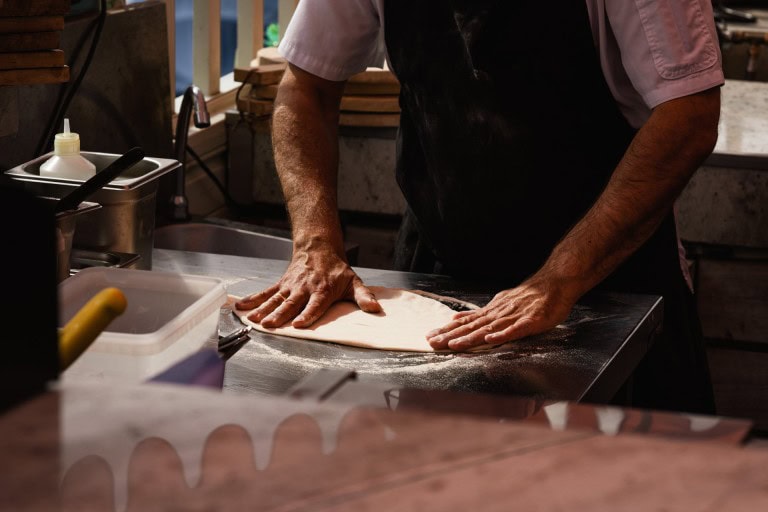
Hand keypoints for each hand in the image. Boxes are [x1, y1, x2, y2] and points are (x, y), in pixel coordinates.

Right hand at [234, 247, 380, 328]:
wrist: (319, 248)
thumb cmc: (336, 270)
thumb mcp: (353, 282)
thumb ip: (363, 297)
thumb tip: (375, 308)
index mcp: (323, 290)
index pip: (315, 305)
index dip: (308, 315)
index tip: (300, 324)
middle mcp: (305, 289)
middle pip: (291, 304)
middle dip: (280, 315)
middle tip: (270, 324)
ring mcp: (291, 287)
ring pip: (276, 300)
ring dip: (264, 310)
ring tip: (254, 320)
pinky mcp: (281, 284)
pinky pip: (265, 293)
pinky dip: (253, 300)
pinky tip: (241, 307)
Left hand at [425, 273, 578, 350]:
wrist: (554, 283)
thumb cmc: (530, 296)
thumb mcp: (500, 302)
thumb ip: (481, 314)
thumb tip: (457, 318)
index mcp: (492, 312)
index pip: (465, 323)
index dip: (447, 331)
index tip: (430, 337)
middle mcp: (498, 314)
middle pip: (472, 327)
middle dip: (451, 336)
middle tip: (432, 343)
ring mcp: (514, 317)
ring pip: (488, 330)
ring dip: (470, 338)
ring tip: (453, 345)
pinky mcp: (531, 321)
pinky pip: (515, 329)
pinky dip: (502, 334)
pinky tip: (490, 340)